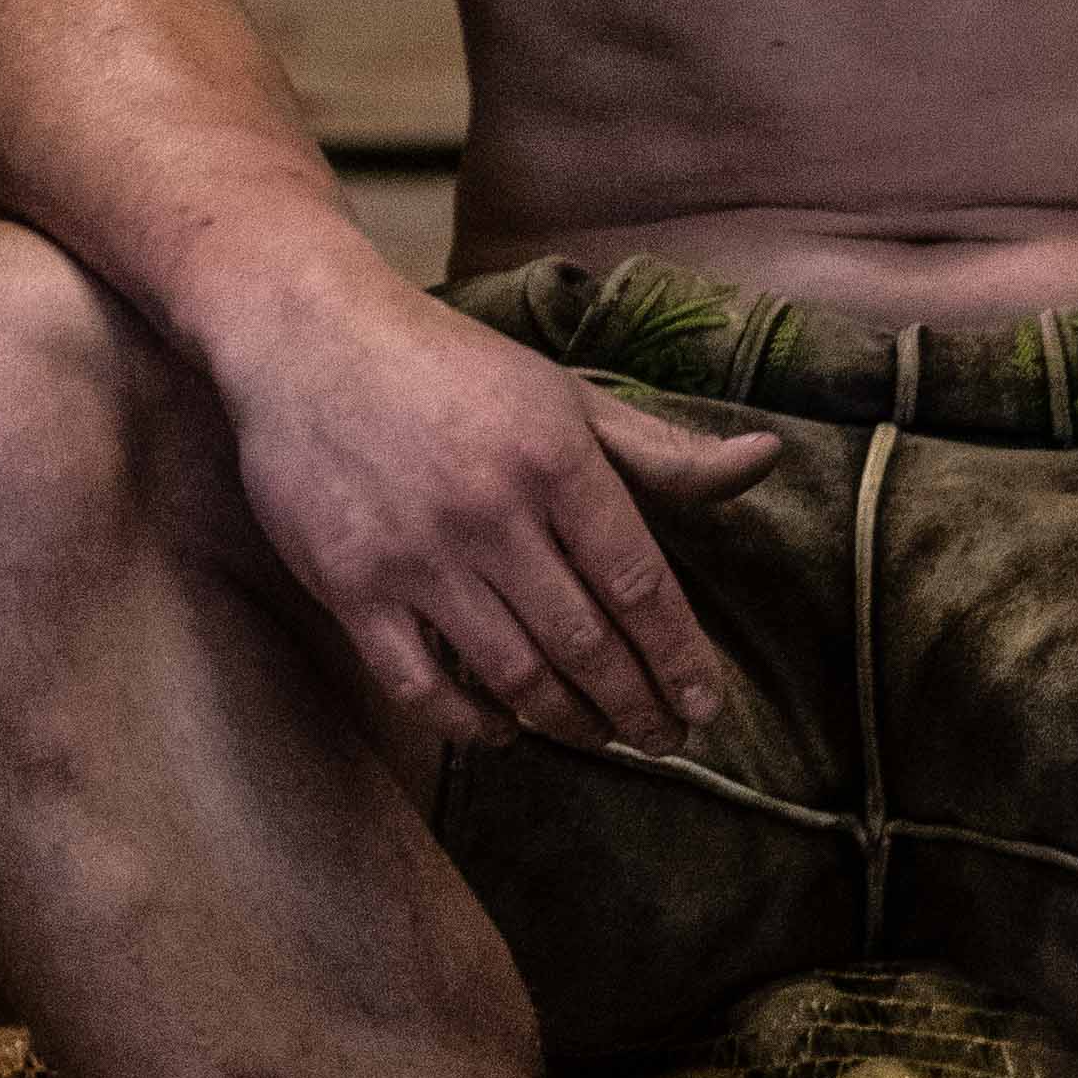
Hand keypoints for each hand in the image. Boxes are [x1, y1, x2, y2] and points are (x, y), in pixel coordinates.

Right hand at [210, 281, 778, 753]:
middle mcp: (490, 511)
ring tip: (597, 734)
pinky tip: (503, 731)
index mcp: (554, 458)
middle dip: (635, 705)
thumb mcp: (566, 395)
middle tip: (662, 739)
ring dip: (566, 721)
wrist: (309, 338)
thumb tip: (768, 460)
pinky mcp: (350, 586)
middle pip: (584, 643)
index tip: (704, 706)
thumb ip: (662, 449)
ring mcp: (415, 555)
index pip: (638, 583)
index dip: (679, 656)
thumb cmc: (452, 369)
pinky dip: (471, 725)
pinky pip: (421, 686)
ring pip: (511, 674)